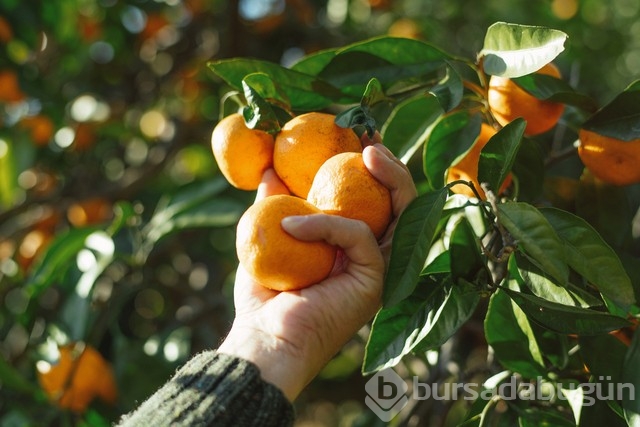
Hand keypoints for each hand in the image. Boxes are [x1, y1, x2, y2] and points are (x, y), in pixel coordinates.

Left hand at [217, 134, 416, 400]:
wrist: (264, 337)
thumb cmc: (265, 297)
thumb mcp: (267, 238)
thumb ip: (275, 205)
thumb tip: (270, 172)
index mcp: (353, 246)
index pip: (376, 201)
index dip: (374, 169)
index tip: (355, 137)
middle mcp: (374, 255)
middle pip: (403, 203)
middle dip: (393, 166)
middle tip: (371, 139)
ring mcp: (379, 267)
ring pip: (404, 213)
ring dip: (392, 177)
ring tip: (368, 150)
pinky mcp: (375, 278)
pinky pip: (358, 234)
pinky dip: (325, 223)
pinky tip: (291, 224)